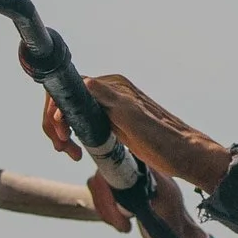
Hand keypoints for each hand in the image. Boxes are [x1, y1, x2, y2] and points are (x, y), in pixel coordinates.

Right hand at [41, 77, 218, 237]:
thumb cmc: (162, 139)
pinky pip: (81, 125)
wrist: (182, 156)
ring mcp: (109, 109)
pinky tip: (77, 152)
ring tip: (70, 153)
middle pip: (66, 101)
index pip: (71, 88)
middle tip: (62, 147)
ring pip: (71, 114)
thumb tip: (85, 82)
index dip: (57, 110)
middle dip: (55, 124)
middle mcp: (109, 93)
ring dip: (62, 133)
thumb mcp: (133, 117)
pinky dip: (72, 137)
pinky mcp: (110, 124)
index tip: (61, 134)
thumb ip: (109, 98)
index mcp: (113, 86)